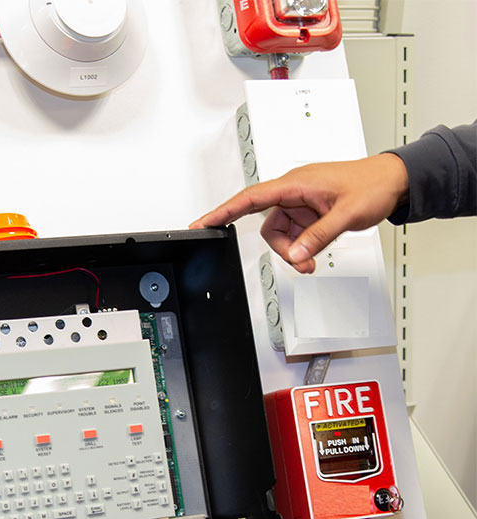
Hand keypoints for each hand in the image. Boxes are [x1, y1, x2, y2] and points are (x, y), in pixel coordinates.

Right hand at [189, 154, 408, 272]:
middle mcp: (293, 192)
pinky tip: (316, 249)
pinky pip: (295, 235)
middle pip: (267, 227)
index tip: (202, 223)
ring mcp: (299, 203)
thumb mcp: (345, 215)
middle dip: (283, 249)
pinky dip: (302, 247)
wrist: (393, 180)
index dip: (222, 211)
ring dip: (294, 251)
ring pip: (280, 235)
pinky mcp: (307, 212)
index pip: (249, 199)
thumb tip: (297, 254)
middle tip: (303, 261)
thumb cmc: (372, 184)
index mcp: (295, 184)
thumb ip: (318, 236)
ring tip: (313, 258)